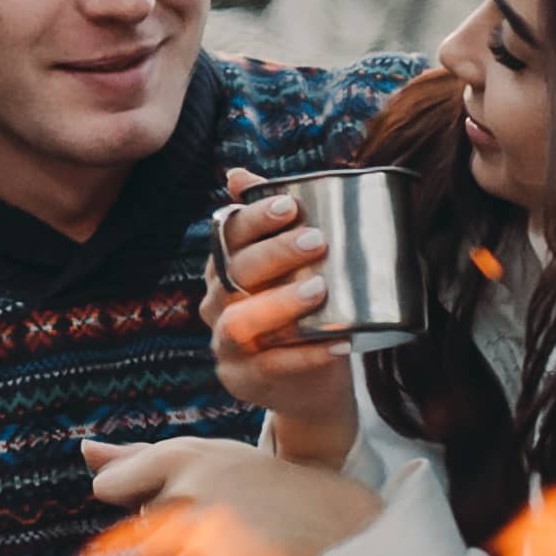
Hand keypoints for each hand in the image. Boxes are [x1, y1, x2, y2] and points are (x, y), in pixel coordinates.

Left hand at [80, 431, 384, 555]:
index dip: (141, 504)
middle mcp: (187, 480)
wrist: (341, 523)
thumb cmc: (266, 491)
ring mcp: (200, 520)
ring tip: (238, 551)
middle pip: (137, 532)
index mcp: (182, 453)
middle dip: (170, 541)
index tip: (188, 505)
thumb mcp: (209, 461)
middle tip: (228, 529)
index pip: (109, 486)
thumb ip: (139, 460)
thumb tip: (84, 450)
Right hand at [208, 173, 360, 468]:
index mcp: (226, 266)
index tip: (292, 206)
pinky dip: (305, 355)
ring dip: (280, 304)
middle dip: (275, 253)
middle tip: (319, 241)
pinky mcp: (243, 378)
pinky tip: (338, 342)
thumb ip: (275, 223)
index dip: (255, 218)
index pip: (228, 235)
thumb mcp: (295, 267)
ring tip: (320, 290)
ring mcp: (226, 343)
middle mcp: (217, 302)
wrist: (312, 382)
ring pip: (240, 322)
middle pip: (235, 273)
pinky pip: (269, 366)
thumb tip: (234, 174)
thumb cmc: (306, 313)